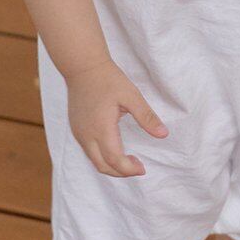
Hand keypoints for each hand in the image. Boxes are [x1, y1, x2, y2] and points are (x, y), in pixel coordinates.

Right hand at [64, 56, 167, 177]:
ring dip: (111, 166)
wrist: (83, 67)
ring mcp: (79, 133)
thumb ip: (146, 117)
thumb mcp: (131, 96)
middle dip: (121, 172)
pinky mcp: (76, 130)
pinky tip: (114, 149)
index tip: (142, 168)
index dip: (129, 169)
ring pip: (94, 161)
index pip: (114, 160)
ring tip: (128, 160)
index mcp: (101, 128)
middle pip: (102, 166)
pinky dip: (102, 157)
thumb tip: (163, 134)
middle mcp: (87, 135)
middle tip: (138, 167)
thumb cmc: (108, 79)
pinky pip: (88, 152)